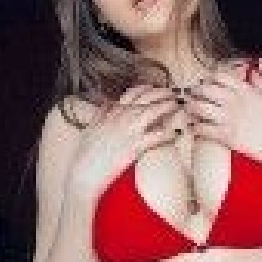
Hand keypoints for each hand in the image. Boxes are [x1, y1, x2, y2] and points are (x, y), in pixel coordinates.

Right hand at [69, 84, 179, 203]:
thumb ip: (100, 115)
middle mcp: (120, 118)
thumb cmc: (86, 154)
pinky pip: (157, 136)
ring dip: (167, 107)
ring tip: (177, 107)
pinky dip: (168, 133)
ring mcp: (128, 131)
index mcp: (111, 113)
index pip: (131, 94)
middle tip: (172, 94)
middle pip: (146, 99)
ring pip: (153, 112)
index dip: (146, 89)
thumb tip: (108, 104)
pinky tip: (176, 133)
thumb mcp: (90, 129)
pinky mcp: (135, 146)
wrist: (84, 173)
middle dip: (161, 94)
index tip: (154, 88)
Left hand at [185, 65, 261, 172]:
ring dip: (192, 108)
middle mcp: (236, 101)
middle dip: (196, 91)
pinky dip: (196, 128)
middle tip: (192, 95)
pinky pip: (203, 129)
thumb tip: (253, 73)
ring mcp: (230, 118)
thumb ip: (260, 83)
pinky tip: (195, 128)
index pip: (220, 76)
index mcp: (246, 90)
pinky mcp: (227, 136)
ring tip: (189, 111)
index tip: (206, 83)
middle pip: (205, 89)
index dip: (209, 78)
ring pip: (200, 108)